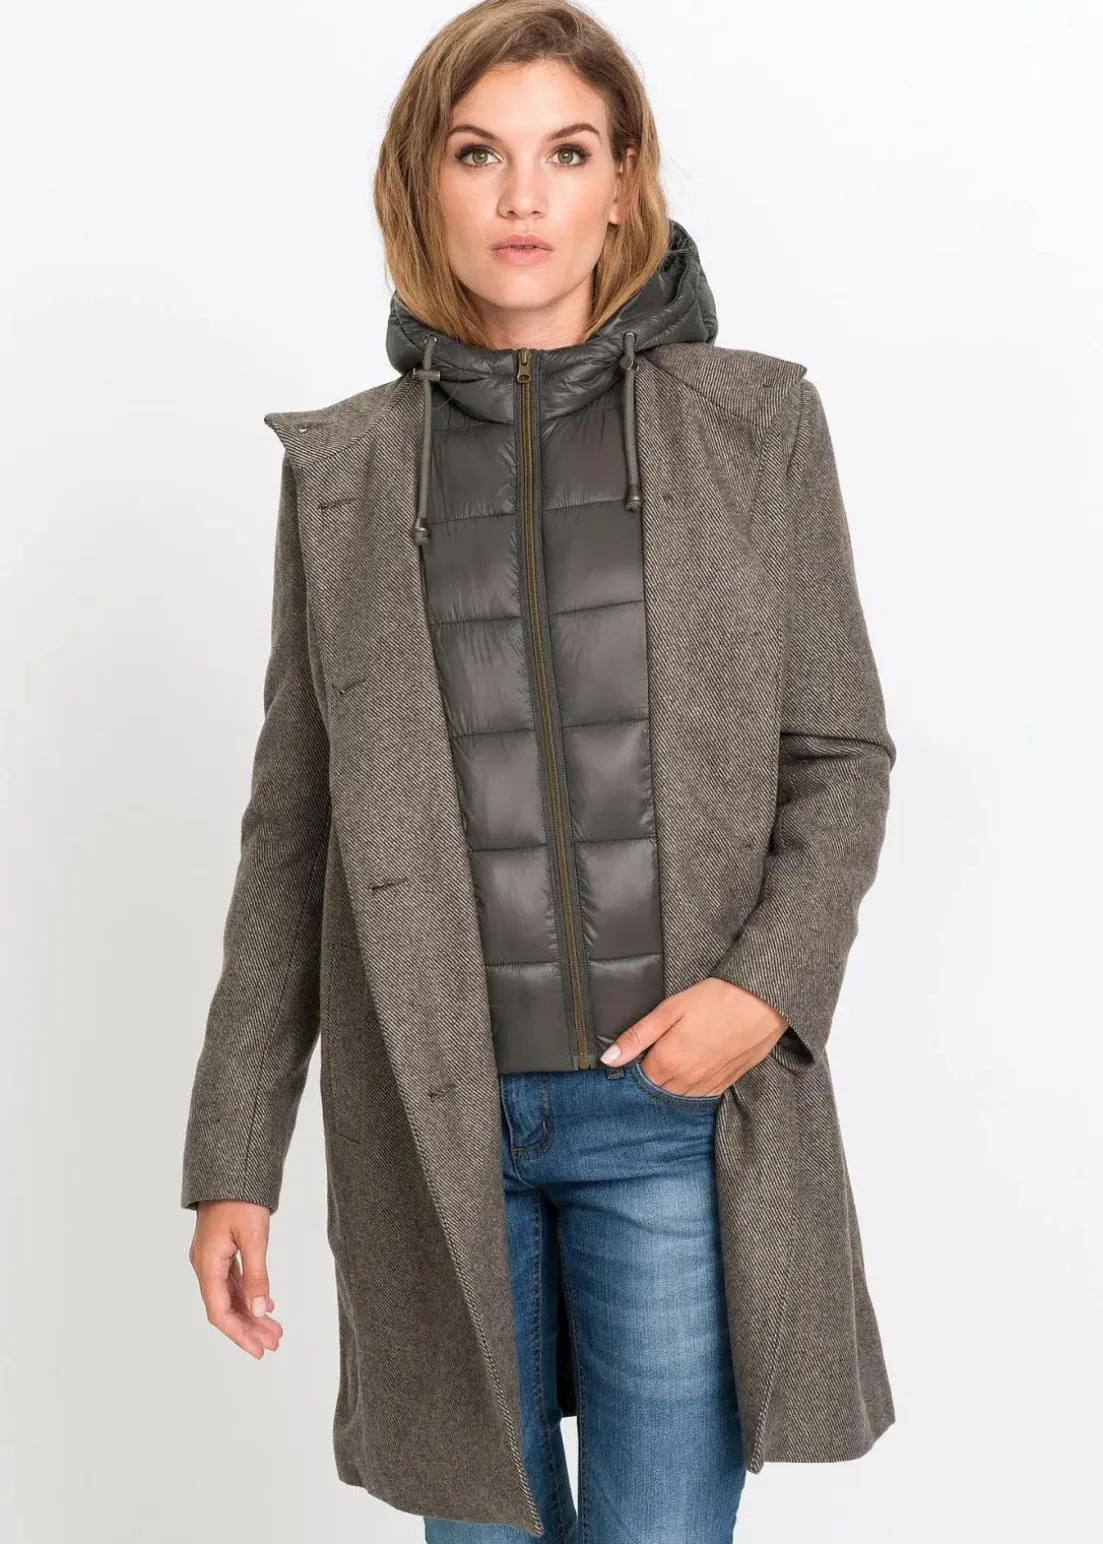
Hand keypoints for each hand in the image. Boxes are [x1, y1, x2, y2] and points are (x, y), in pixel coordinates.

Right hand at [189, 1200, 283, 1357]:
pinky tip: (265, 1305)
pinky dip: (248, 1295)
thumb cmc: (241, 1199)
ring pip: (229, 1296)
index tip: (259, 1350)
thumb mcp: (254, 1237)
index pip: (219, 1311)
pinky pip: (232, 1281)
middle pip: (224, 1307)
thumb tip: (260, 1310)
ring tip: (275, 1330)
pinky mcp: (220, 1250)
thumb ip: (257, 1276)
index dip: (239, 1334)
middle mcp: (205, 1265)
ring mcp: (211, 1258)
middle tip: (274, 1343)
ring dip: (250, 1313)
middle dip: (249, 1328)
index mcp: (207, 1264)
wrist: (232, 1169)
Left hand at [598, 977, 787, 1094]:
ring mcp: (707, 1086)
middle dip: (651, 1076)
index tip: (637, 1051)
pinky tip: (694, 1068)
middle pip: (657, 1089)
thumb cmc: (715, 1000)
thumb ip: (637, 1037)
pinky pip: (700, 1096)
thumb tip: (608, 1060)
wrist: (762, 1003)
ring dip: (671, 1083)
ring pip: (678, 1096)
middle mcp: (685, 1082)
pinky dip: (692, 1087)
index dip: (634, 1064)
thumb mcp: (669, 1011)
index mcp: (667, 1063)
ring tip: (676, 1058)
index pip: (638, 1078)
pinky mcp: (726, 1084)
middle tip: (656, 1052)